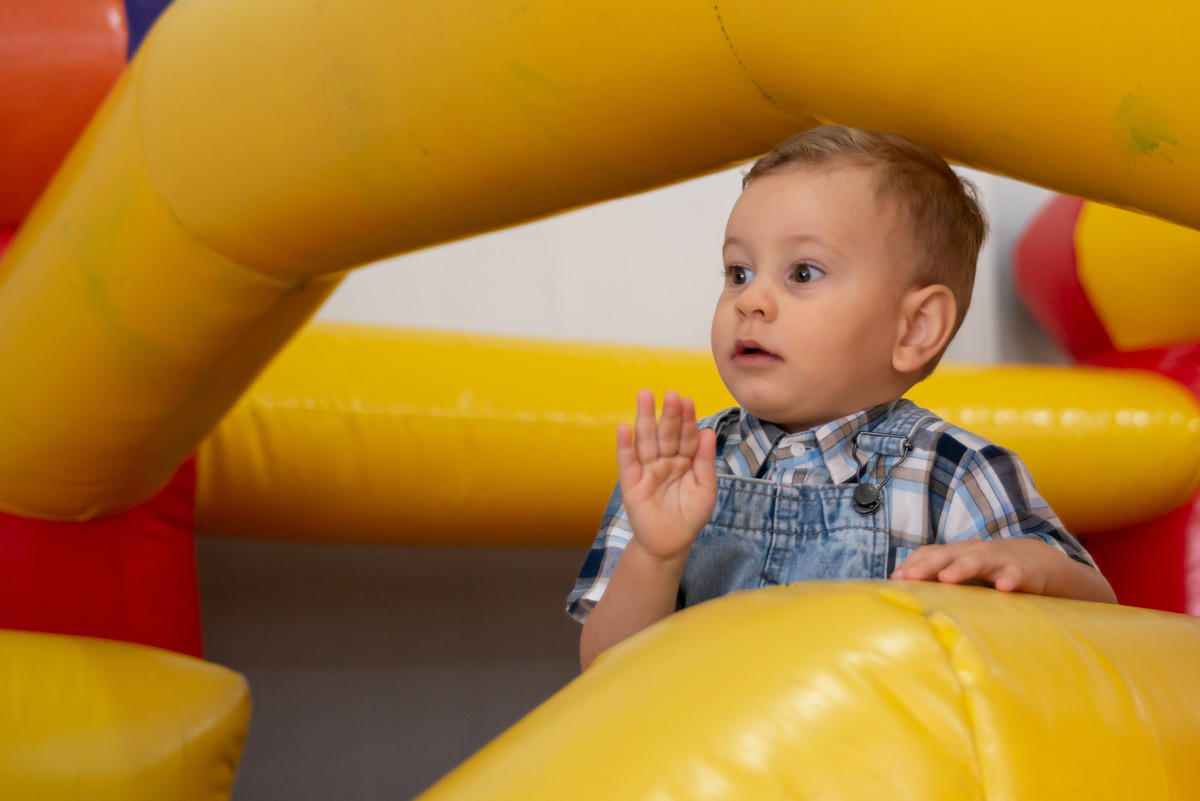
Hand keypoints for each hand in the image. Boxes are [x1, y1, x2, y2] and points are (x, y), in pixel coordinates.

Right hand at [616, 389, 717, 561]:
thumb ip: (704, 462)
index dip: (687, 419)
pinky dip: (624, 446)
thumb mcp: (705, 490)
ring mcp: (647, 469)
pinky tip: (623, 428)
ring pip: (646, 441)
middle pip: (666, 434)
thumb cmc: (690, 516)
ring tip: (644, 396)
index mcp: (685, 459)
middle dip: (668, 414)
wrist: (671, 544)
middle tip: (671, 394)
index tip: (688, 400)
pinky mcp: (631, 483)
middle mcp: (665, 460)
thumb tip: (708, 432)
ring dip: (644, 419)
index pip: (686, 436)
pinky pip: (627, 462)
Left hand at [891, 539, 1055, 594]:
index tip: (895, 579)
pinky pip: (1014, 573)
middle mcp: (972, 552)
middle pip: (947, 554)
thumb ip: (938, 581)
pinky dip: (1009, 579)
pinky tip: (1003, 588)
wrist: (1036, 561)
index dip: (912, 564)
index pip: (929, 553)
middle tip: (910, 577)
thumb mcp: (963, 573)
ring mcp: (997, 559)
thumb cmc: (989, 571)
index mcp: (956, 554)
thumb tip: (905, 597)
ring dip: (961, 568)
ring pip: (977, 559)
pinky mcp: (1022, 570)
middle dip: (927, 564)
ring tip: (946, 578)